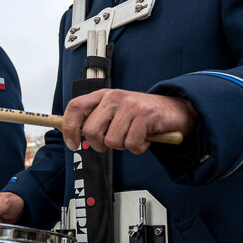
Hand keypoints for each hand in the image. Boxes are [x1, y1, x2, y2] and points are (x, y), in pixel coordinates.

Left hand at [62, 89, 196, 153]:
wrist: (174, 110)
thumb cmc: (141, 114)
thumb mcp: (115, 111)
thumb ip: (96, 119)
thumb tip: (73, 134)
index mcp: (103, 95)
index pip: (75, 107)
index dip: (68, 127)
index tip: (72, 143)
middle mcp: (114, 97)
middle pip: (91, 130)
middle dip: (99, 145)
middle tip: (111, 144)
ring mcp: (130, 105)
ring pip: (112, 141)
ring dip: (123, 146)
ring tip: (133, 136)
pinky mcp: (145, 116)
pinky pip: (132, 144)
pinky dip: (138, 148)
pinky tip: (144, 138)